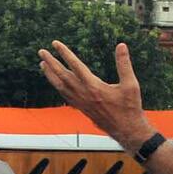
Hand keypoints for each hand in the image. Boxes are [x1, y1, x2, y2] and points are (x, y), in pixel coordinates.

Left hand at [37, 41, 154, 149]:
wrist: (126, 130)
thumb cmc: (130, 107)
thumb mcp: (131, 84)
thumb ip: (124, 64)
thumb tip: (121, 45)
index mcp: (94, 87)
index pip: (75, 65)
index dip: (65, 53)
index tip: (55, 43)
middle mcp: (83, 94)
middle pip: (62, 75)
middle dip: (51, 62)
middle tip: (41, 51)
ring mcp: (80, 102)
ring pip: (60, 86)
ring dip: (50, 74)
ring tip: (42, 64)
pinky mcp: (80, 108)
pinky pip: (64, 94)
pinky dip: (57, 85)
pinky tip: (55, 81)